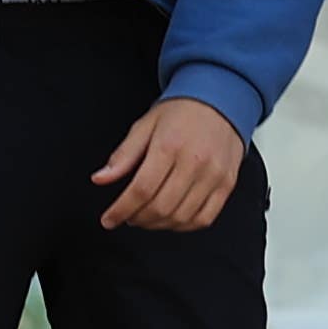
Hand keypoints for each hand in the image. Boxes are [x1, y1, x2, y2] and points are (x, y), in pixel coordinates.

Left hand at [92, 95, 244, 233]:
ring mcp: (214, 176)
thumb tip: (101, 178)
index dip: (121, 210)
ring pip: (181, 217)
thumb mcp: (144, 126)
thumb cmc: (182, 114)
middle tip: (127, 217)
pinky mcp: (226, 184)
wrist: (222, 102)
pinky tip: (171, 218)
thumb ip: (123, 155)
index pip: (141, 189)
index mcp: (169, 146)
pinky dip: (184, 225)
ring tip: (146, 218)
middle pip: (160, 207)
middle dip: (137, 219)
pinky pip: (204, 218)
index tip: (109, 219)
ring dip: (158, 224)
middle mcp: (195, 163)